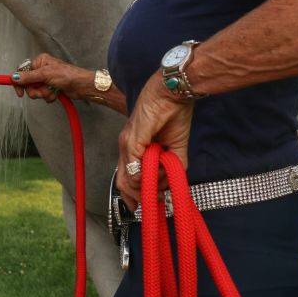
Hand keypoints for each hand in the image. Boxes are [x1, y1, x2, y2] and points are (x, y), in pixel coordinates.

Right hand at [10, 53, 89, 102]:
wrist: (81, 85)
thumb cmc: (67, 75)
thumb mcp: (45, 74)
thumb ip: (28, 77)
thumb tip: (14, 77)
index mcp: (39, 62)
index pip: (22, 72)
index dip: (20, 83)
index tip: (20, 93)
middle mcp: (41, 70)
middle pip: (28, 84)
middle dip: (35, 90)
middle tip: (42, 91)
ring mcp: (46, 79)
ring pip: (36, 91)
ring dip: (43, 93)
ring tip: (52, 91)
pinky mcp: (51, 88)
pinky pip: (43, 95)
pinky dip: (49, 96)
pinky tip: (56, 93)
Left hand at [115, 72, 192, 207]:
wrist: (172, 91)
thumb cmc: (172, 114)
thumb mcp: (173, 147)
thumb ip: (169, 166)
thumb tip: (167, 184)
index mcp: (134, 148)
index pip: (126, 178)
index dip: (135, 196)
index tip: (149, 205)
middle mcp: (126, 147)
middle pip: (124, 183)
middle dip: (139, 197)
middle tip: (155, 201)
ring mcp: (127, 143)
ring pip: (130, 179)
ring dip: (148, 186)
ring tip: (162, 181)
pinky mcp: (132, 139)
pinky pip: (135, 166)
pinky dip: (148, 175)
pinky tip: (159, 172)